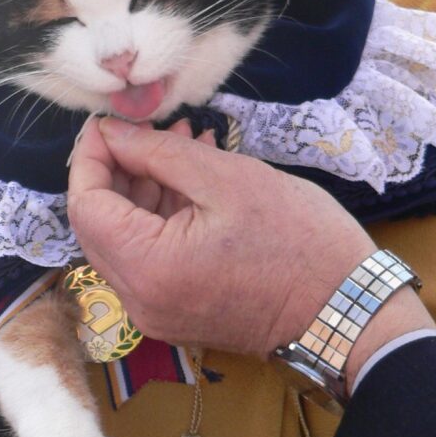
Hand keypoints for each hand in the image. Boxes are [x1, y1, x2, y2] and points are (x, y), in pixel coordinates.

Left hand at [68, 117, 381, 356]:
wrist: (350, 313)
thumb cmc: (299, 240)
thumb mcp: (225, 179)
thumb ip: (156, 153)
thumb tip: (109, 134)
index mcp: (147, 268)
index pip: (86, 206)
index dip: (90, 158)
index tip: (108, 123)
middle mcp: (139, 299)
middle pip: (99, 224)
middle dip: (118, 169)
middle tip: (151, 129)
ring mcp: (156, 310)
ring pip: (124, 237)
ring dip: (143, 187)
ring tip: (182, 142)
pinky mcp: (174, 310)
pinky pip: (149, 256)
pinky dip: (161, 215)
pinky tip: (192, 176)